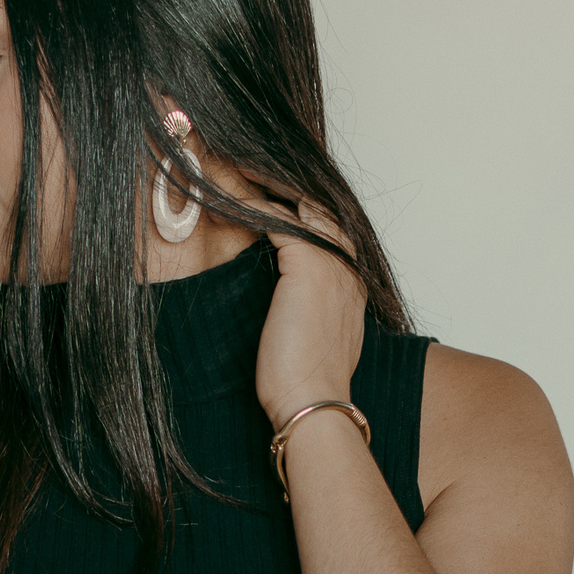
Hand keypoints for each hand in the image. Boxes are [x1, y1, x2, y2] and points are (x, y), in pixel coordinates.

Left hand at [250, 193, 367, 434]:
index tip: (264, 199)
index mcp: (350, 283)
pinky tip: (223, 195)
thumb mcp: (307, 338)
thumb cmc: (302, 383)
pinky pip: (275, 217)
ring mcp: (332, 260)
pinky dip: (248, 203)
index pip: (324, 229)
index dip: (294, 210)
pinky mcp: (308, 263)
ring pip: (297, 204)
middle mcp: (347, 265)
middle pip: (315, 207)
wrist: (312, 403)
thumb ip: (301, 309)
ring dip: (262, 185)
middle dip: (279, 186)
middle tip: (242, 170)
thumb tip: (280, 306)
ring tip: (230, 171)